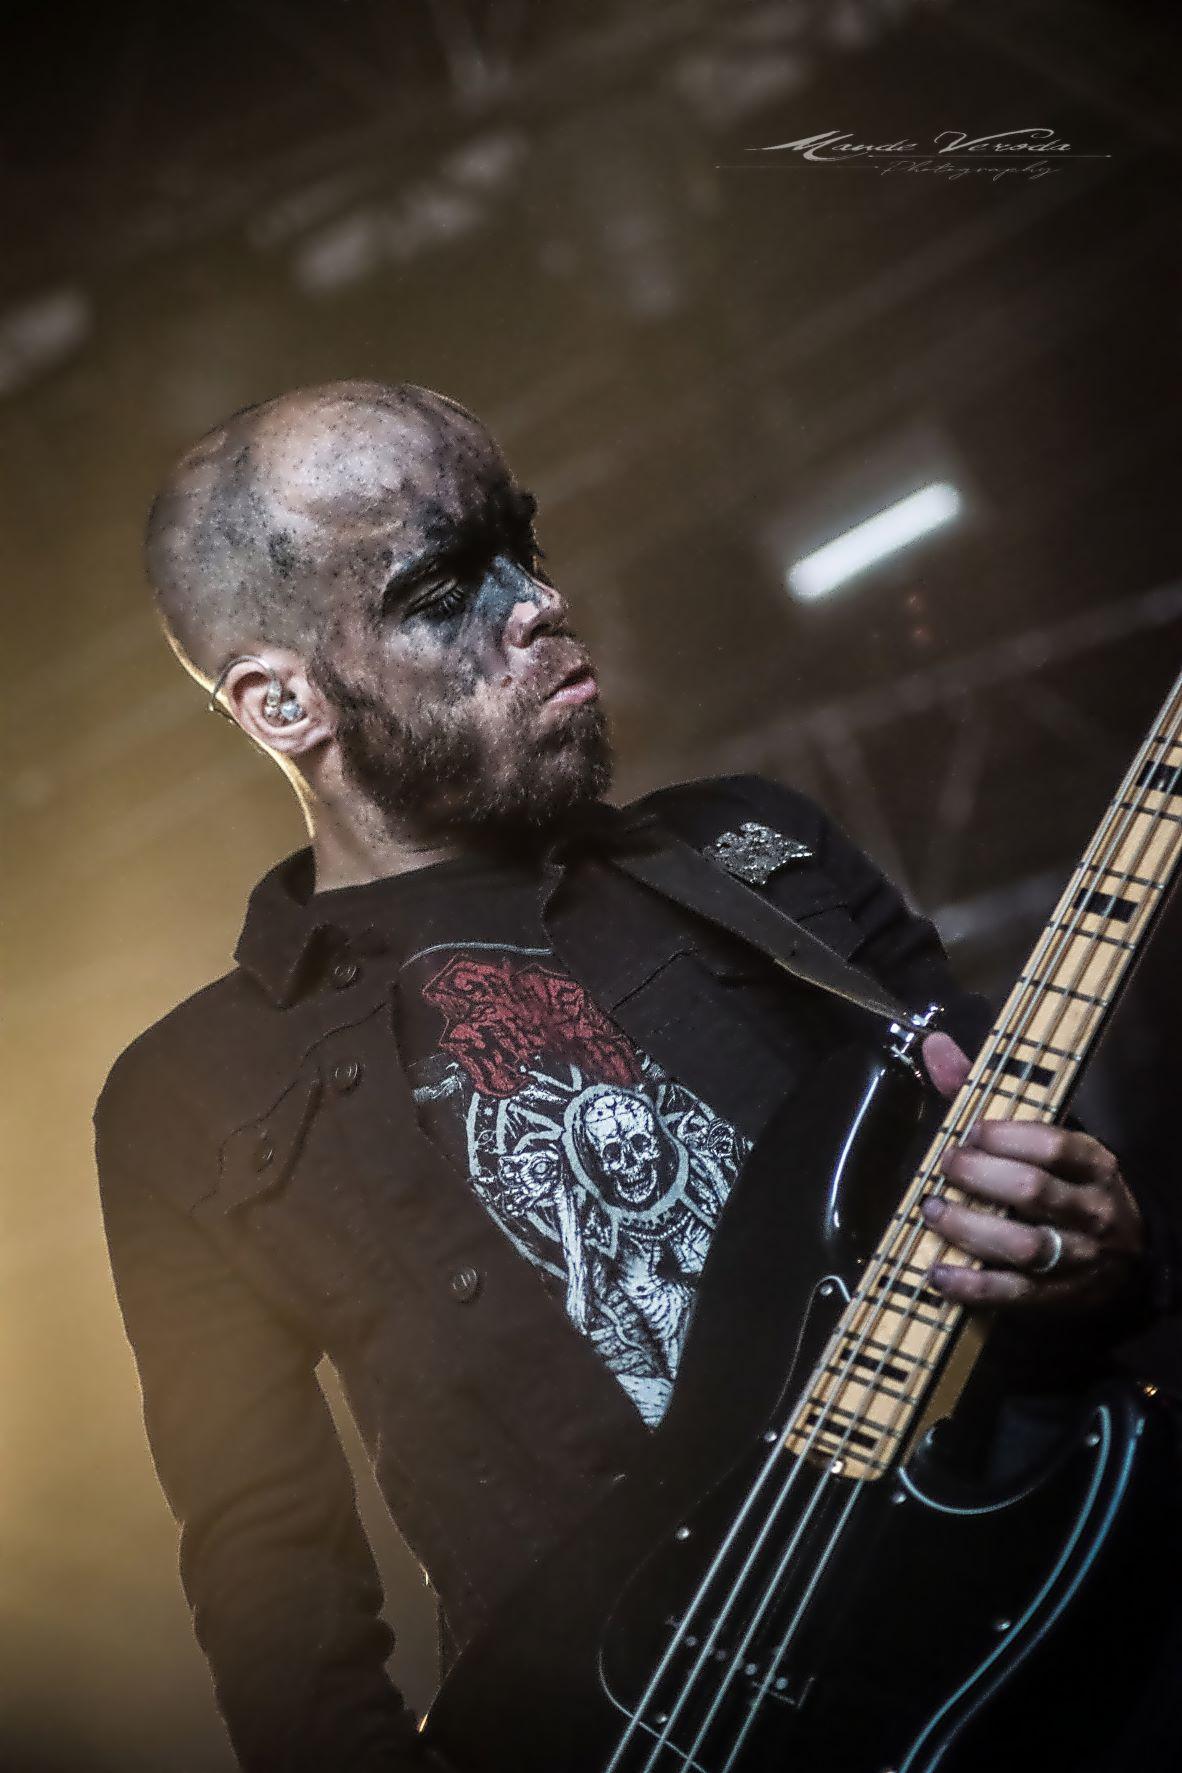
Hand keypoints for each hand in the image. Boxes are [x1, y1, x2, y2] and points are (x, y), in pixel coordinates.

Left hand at [918, 1033, 1143, 1313]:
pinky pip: (1014, 1294)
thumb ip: (988, 1093)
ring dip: (970, 1228)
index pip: (1056, 1146)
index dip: (1007, 1137)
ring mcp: (1077, 1258)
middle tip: (946, 1165)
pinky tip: (937, 1273)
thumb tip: (934, 1045)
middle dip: (981, 1177)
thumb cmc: (1071, 1183)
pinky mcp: (1057, 1298)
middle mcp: (1092, 1211)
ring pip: (1025, 1246)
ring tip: (932, 1210)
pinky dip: (972, 1285)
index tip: (970, 1131)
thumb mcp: (1048, 1137)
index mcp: (1095, 1164)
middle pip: (1034, 1192)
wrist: (1128, 1255)